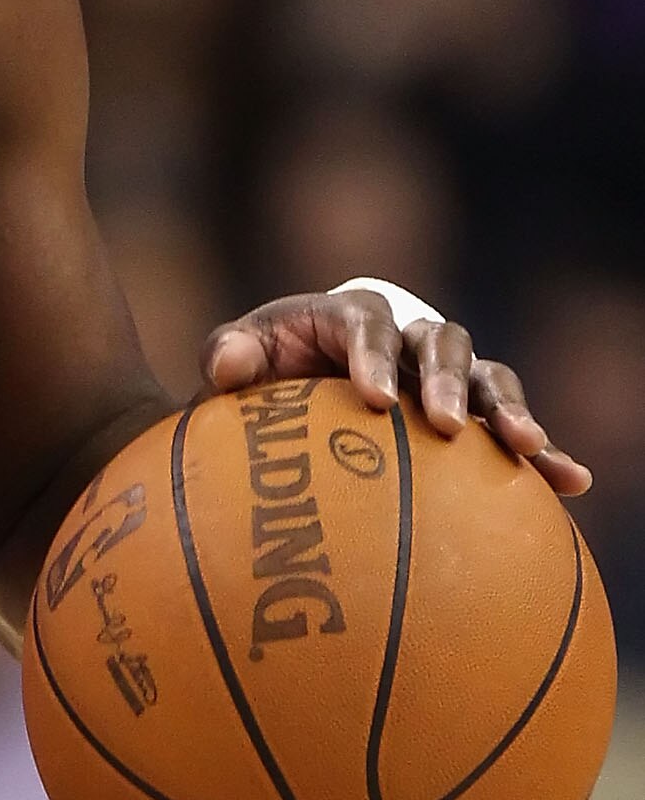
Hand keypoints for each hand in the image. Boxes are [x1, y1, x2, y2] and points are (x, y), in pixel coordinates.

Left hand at [203, 290, 590, 495]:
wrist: (289, 397)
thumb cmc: (259, 376)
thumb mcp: (235, 361)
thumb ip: (227, 356)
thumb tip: (226, 363)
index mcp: (349, 316)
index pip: (368, 323)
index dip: (374, 354)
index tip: (372, 397)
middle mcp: (406, 339)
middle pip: (440, 343)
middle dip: (447, 379)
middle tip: (443, 423)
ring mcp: (443, 376)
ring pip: (488, 377)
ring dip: (509, 407)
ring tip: (526, 445)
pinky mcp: (466, 415)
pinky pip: (509, 429)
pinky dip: (543, 452)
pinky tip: (574, 483)